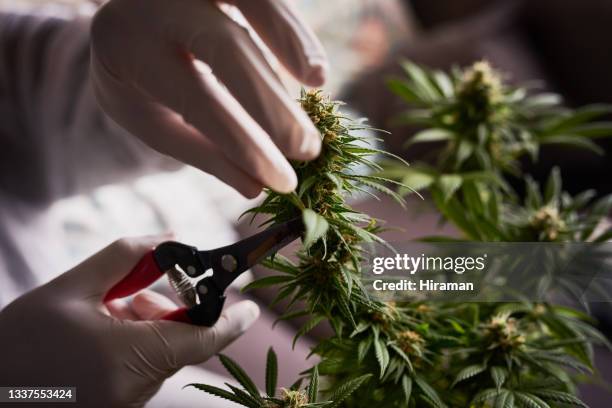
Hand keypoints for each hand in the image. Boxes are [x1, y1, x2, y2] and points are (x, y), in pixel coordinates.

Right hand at [0, 236, 259, 407]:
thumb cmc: (19, 341)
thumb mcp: (70, 289)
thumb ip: (126, 256)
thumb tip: (171, 238)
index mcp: (128, 358)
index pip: (204, 339)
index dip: (232, 320)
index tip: (251, 306)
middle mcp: (135, 390)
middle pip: (182, 341)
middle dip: (172, 309)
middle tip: (137, 289)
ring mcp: (127, 404)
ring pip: (163, 354)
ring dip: (150, 325)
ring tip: (111, 309)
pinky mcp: (117, 407)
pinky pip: (145, 370)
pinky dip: (138, 344)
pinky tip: (104, 332)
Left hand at [90, 0, 327, 197]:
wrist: (120, 22)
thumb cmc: (135, 78)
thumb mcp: (151, 120)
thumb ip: (201, 151)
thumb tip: (257, 185)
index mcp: (128, 45)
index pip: (196, 98)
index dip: (243, 141)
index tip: (281, 179)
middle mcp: (158, 2)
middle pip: (227, 47)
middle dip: (272, 100)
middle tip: (307, 149)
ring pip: (253, 0)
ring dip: (291, 40)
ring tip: (317, 83)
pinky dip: (291, 26)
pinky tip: (309, 63)